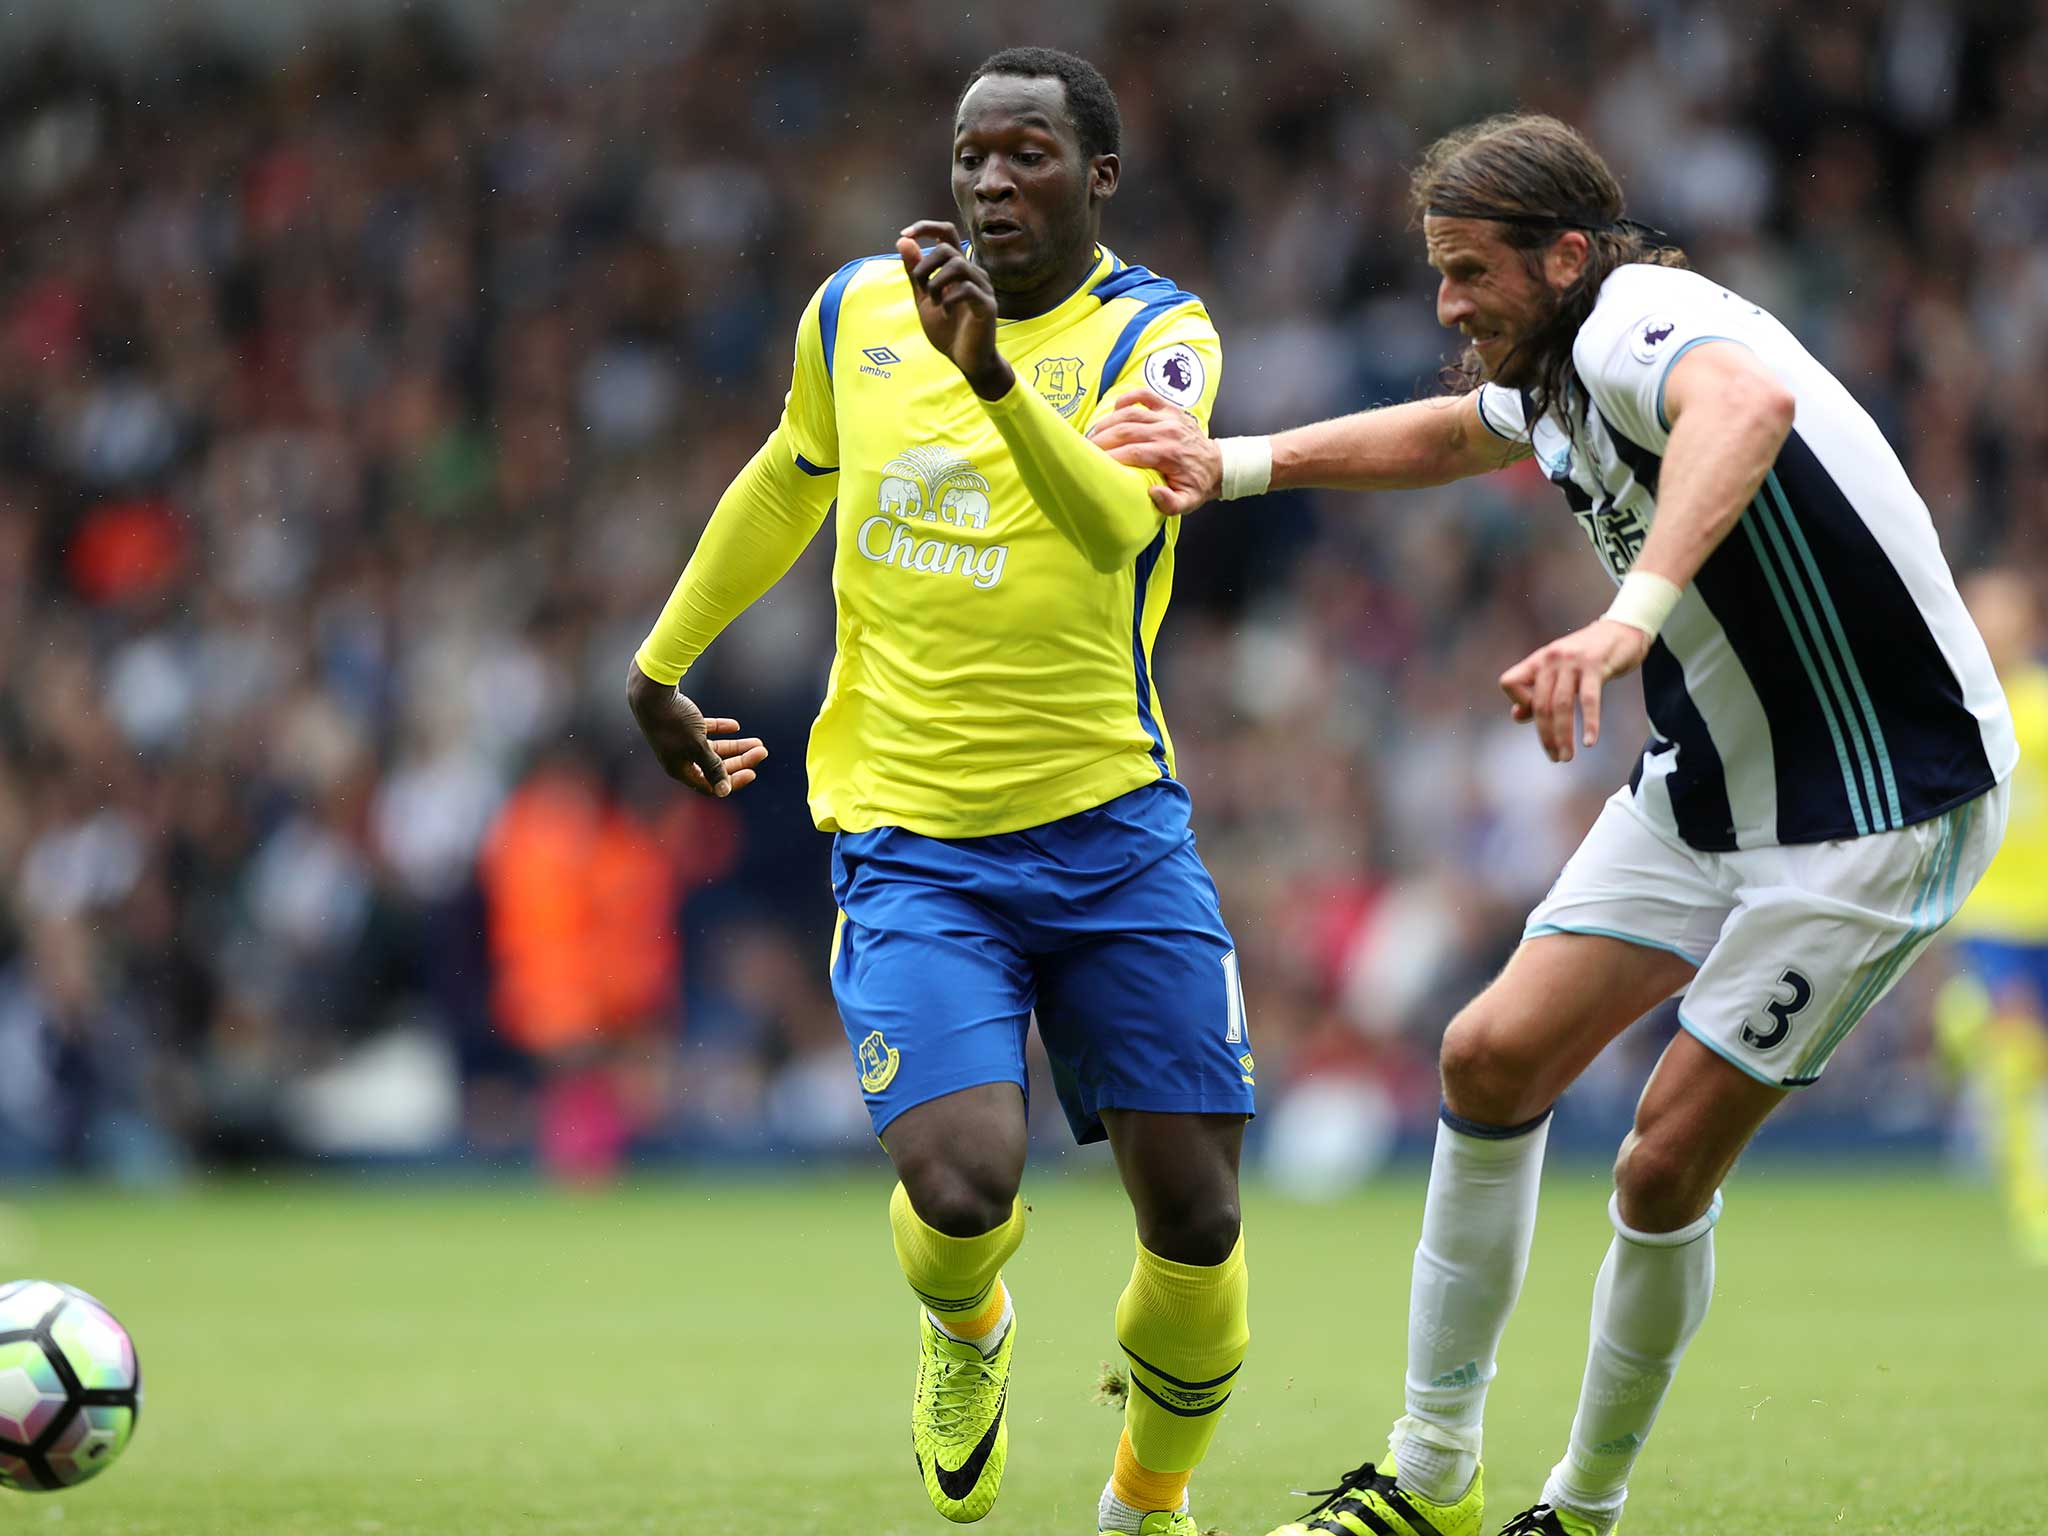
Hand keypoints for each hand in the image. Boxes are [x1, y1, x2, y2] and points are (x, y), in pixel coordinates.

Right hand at [625, 664, 767, 797]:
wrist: (652, 692)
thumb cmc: (674, 721)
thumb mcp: (697, 746)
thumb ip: (712, 767)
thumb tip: (724, 792)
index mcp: (680, 770)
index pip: (711, 785)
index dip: (732, 781)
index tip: (753, 772)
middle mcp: (680, 759)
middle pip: (715, 767)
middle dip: (740, 761)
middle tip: (762, 751)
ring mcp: (680, 742)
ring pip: (713, 750)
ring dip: (736, 746)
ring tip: (758, 742)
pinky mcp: (682, 725)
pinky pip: (705, 732)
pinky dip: (721, 730)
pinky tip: (736, 726)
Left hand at [897, 221, 1011, 399]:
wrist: (966, 359)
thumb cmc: (948, 329)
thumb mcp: (923, 298)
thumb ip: (915, 271)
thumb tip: (903, 240)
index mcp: (957, 268)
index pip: (946, 232)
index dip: (925, 227)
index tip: (905, 234)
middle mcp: (973, 272)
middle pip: (946, 248)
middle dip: (924, 266)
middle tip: (920, 288)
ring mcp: (983, 287)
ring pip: (957, 265)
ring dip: (936, 283)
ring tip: (934, 303)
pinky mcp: (987, 305)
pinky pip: (967, 289)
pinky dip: (949, 300)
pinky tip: (945, 313)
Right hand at [1086, 389, 1220, 514]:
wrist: (1217, 465)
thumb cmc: (1196, 485)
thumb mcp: (1187, 502)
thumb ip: (1170, 503)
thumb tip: (1152, 492)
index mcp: (1169, 454)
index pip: (1133, 451)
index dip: (1110, 456)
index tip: (1093, 464)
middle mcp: (1167, 431)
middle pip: (1126, 430)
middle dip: (1101, 439)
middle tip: (1084, 450)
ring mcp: (1168, 417)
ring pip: (1130, 413)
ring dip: (1107, 423)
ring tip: (1092, 435)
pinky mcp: (1168, 408)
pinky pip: (1145, 395)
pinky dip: (1127, 398)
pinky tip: (1114, 409)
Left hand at [1498, 618, 1651, 762]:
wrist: (1624, 629)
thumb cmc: (1590, 654)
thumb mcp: (1560, 670)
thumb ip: (1539, 692)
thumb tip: (1516, 717)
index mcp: (1538, 660)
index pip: (1509, 683)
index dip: (1519, 702)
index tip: (1536, 716)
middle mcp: (1550, 659)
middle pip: (1539, 704)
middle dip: (1546, 735)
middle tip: (1556, 757)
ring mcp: (1572, 661)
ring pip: (1561, 706)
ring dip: (1563, 735)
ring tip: (1567, 756)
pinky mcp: (1595, 665)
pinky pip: (1588, 700)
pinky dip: (1589, 723)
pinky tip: (1589, 741)